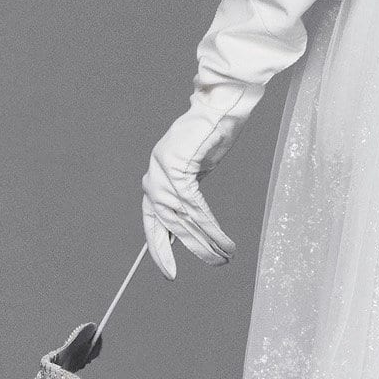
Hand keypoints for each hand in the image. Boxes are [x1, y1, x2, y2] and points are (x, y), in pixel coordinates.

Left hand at [142, 108, 235, 278]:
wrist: (218, 106)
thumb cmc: (210, 135)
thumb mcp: (195, 169)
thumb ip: (187, 192)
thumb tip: (189, 220)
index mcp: (155, 180)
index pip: (153, 223)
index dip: (160, 249)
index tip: (169, 271)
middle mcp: (154, 179)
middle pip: (170, 226)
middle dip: (192, 250)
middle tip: (214, 266)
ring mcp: (163, 174)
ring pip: (185, 221)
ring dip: (207, 244)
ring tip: (225, 258)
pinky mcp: (178, 170)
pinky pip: (196, 209)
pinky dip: (212, 229)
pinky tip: (224, 241)